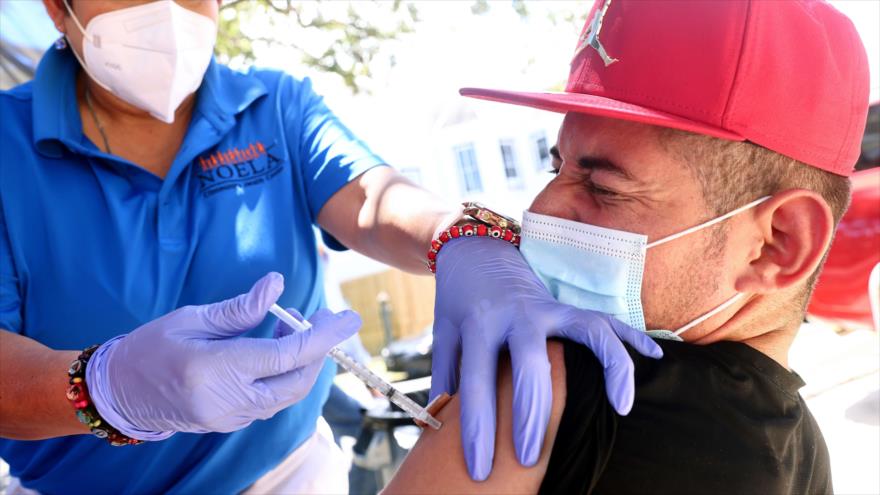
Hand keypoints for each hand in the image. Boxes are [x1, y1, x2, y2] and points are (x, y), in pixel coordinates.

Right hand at [86, 272, 361, 439]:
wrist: (118, 393)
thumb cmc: (150, 347)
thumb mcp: (192, 319)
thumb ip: (240, 308)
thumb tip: (278, 285)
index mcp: (217, 370)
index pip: (288, 355)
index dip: (324, 336)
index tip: (349, 318)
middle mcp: (230, 401)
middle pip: (297, 379)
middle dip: (320, 348)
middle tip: (326, 315)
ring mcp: (232, 418)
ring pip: (289, 393)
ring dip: (303, 361)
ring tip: (296, 324)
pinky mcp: (232, 423)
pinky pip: (272, 399)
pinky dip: (284, 374)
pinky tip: (277, 346)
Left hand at [431, 238, 662, 480]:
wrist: (475, 250)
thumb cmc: (458, 302)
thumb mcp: (443, 334)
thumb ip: (447, 377)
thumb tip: (444, 429)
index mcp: (478, 324)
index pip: (475, 382)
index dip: (477, 430)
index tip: (480, 469)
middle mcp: (516, 315)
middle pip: (530, 365)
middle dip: (532, 415)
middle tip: (530, 459)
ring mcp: (548, 307)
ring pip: (584, 333)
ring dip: (607, 368)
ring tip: (622, 407)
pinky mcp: (568, 304)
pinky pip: (605, 319)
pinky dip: (632, 336)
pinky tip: (656, 356)